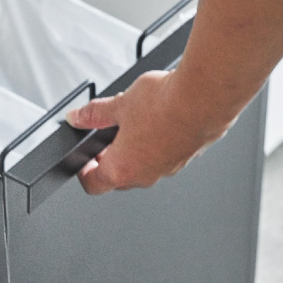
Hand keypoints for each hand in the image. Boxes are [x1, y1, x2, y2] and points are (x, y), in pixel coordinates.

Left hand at [65, 69, 232, 194]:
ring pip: (143, 165)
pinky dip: (157, 142)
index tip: (82, 157)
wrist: (205, 98)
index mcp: (122, 169)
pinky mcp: (186, 157)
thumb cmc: (165, 105)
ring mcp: (168, 169)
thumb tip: (77, 118)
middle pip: (118, 176)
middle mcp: (145, 176)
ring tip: (134, 118)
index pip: (93, 184)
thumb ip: (94, 114)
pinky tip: (159, 117)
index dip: (83, 170)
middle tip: (106, 132)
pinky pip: (164, 156)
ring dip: (135, 148)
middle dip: (109, 156)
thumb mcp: (119, 104)